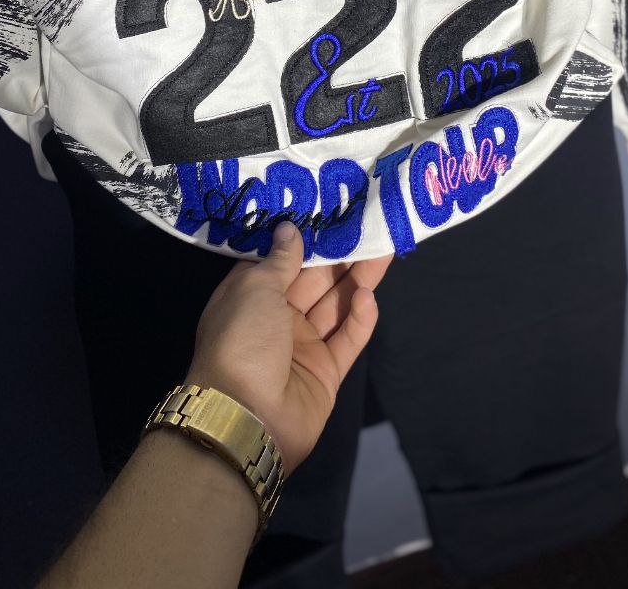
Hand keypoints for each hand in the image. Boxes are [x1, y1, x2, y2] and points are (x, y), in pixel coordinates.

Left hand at [184, 222, 393, 475]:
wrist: (247, 417)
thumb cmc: (243, 340)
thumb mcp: (255, 288)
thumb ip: (281, 260)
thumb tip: (289, 228)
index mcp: (251, 295)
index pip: (281, 259)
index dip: (305, 237)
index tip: (329, 210)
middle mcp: (276, 317)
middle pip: (314, 279)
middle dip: (339, 254)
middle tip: (369, 223)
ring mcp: (303, 345)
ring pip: (336, 304)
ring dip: (358, 279)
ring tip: (384, 248)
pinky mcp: (326, 371)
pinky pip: (347, 338)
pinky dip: (360, 319)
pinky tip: (369, 298)